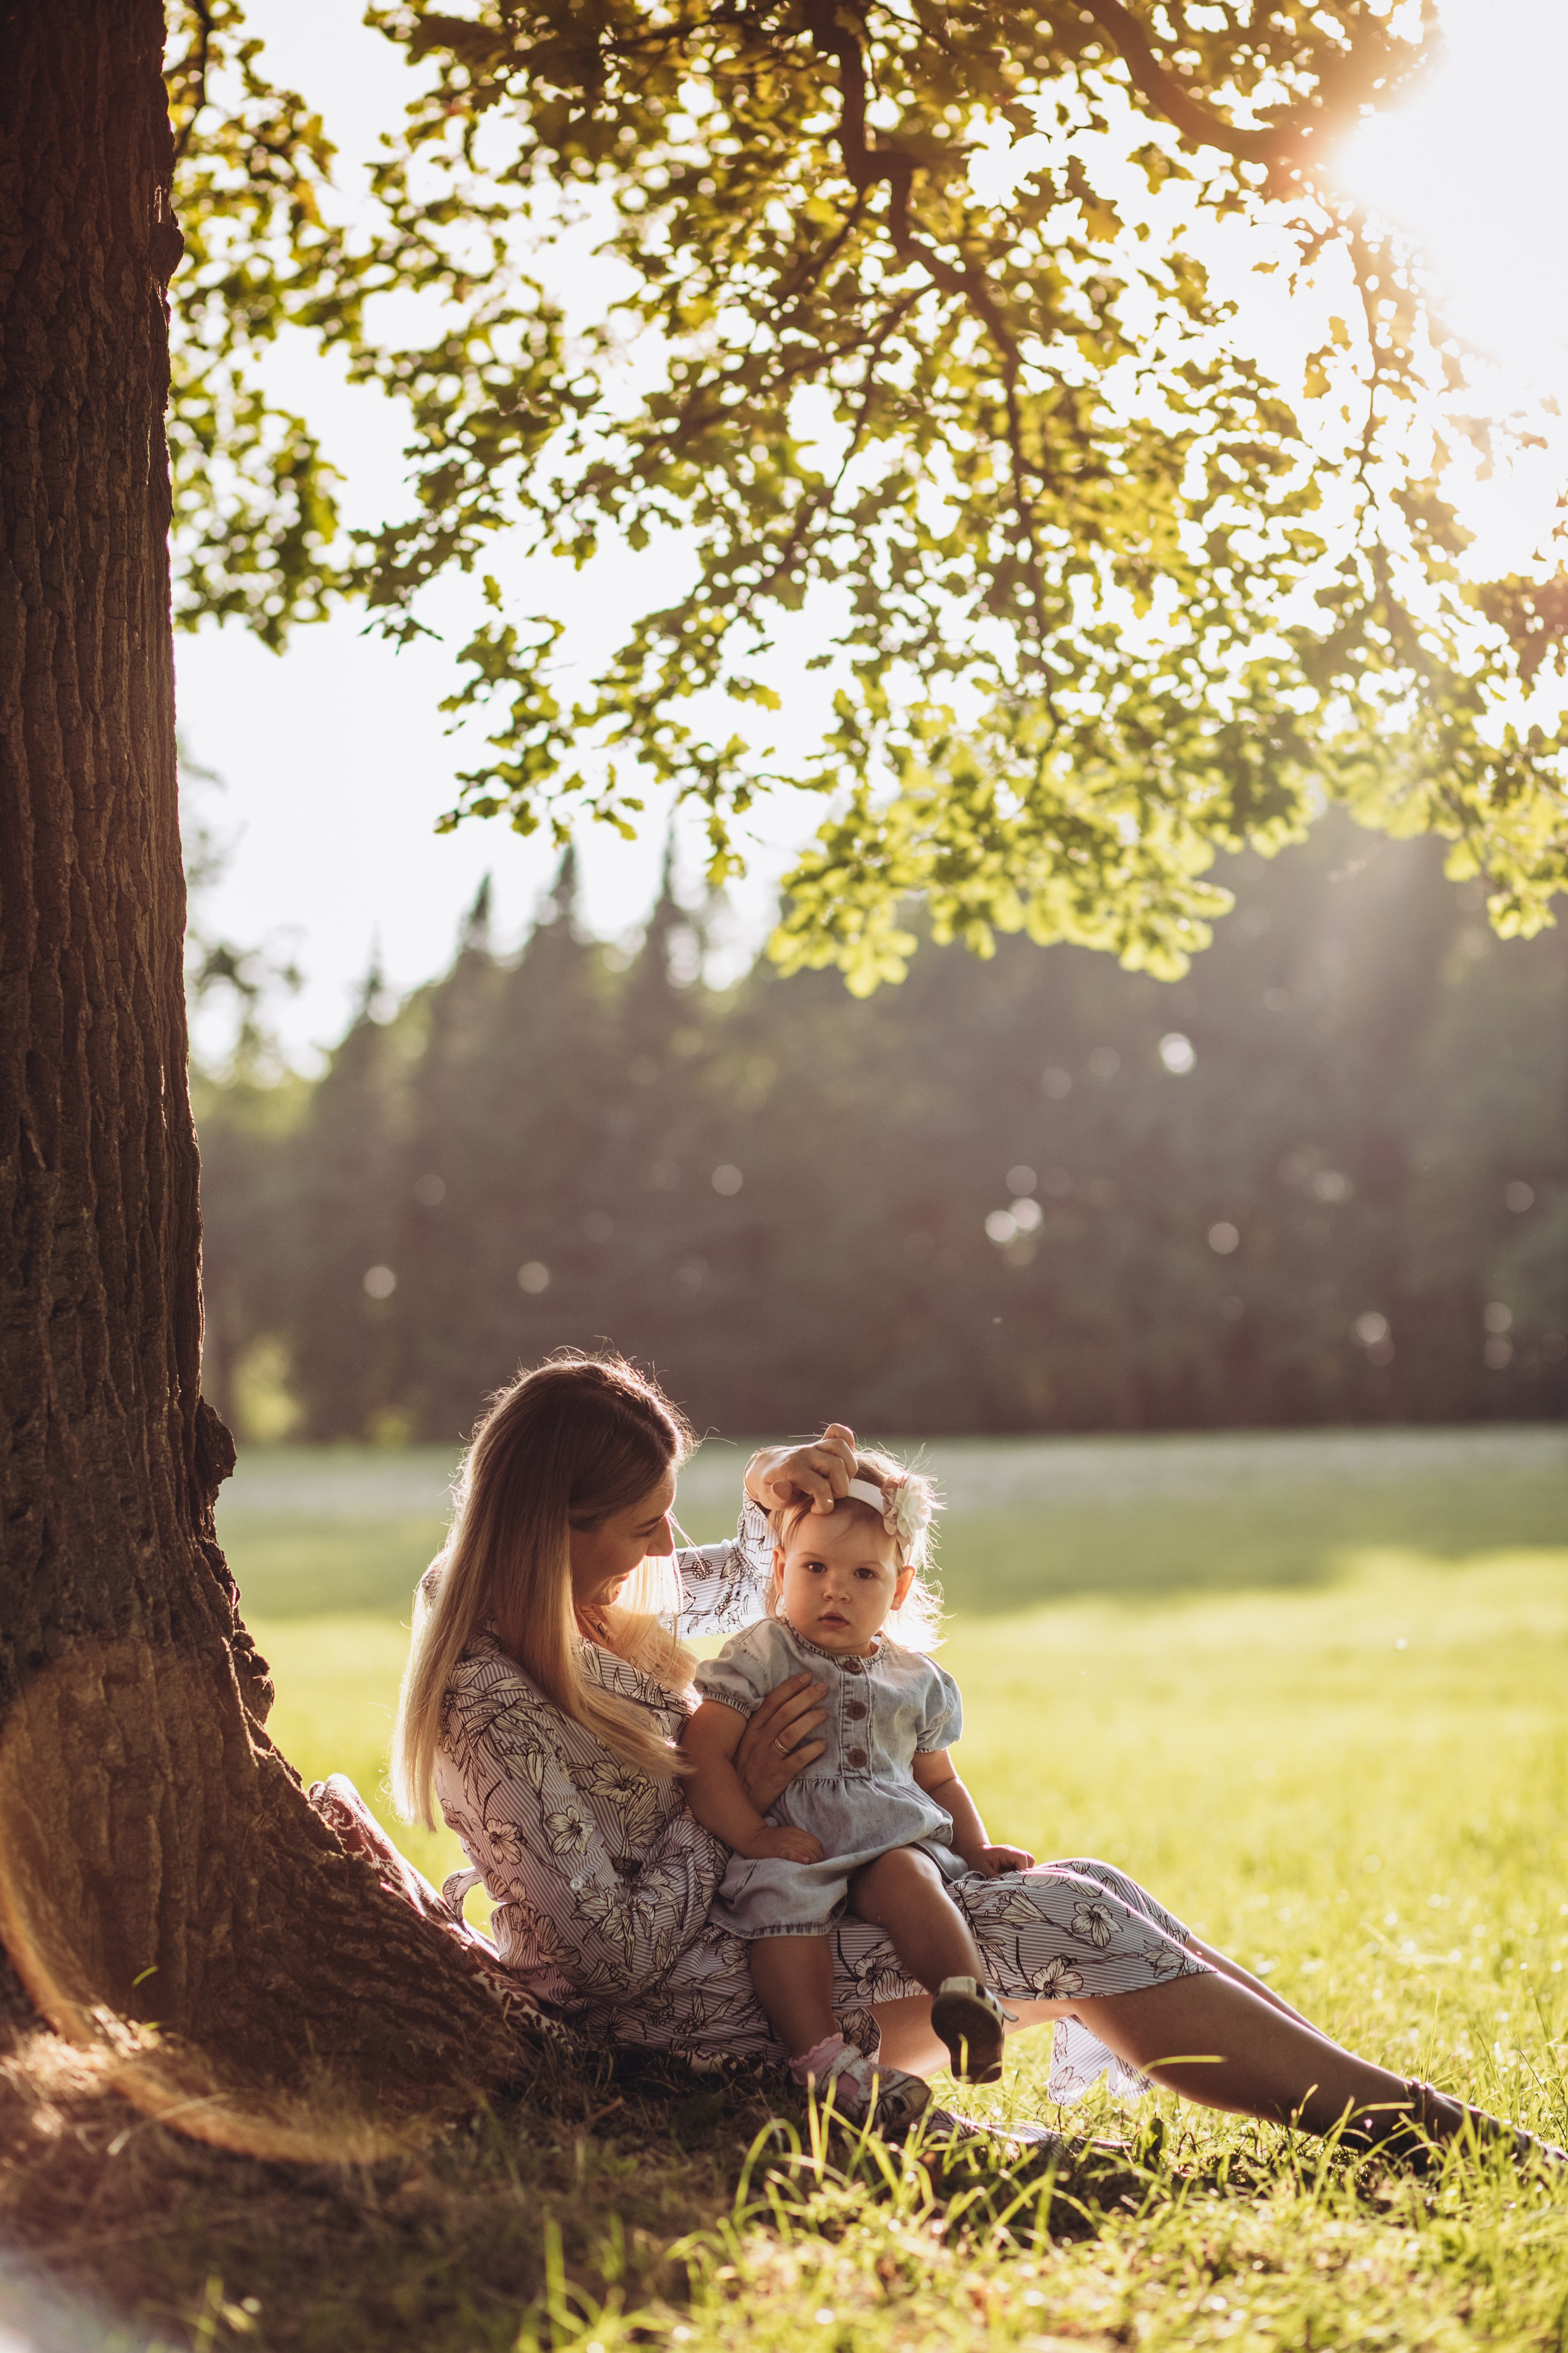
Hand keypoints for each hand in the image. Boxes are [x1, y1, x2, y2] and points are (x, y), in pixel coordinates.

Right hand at [734, 1673, 828, 1810]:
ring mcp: (768, 1758)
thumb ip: (763, 1725)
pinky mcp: (777, 1776)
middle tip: (822, 1688)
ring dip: (810, 1720)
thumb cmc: (745, 1768)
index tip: (806, 1677)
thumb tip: (786, 1705)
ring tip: (824, 1712)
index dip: (790, 1687)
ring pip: (791, 1733)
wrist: (738, 1800)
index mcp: (752, 1729)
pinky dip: (812, 1750)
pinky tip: (823, 1744)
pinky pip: (797, 1760)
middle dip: (805, 1697)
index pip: (772, 1702)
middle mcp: (759, 1740)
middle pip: (785, 1713)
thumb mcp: (748, 1743)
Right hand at [742, 1825, 824, 1863]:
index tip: (822, 1861)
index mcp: (797, 1832)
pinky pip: (790, 1853)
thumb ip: (800, 1841)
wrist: (754, 1837)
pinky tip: (805, 1861)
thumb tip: (814, 1853)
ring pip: (804, 1850)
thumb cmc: (772, 1839)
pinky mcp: (777, 1850)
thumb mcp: (788, 1836)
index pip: (815, 1842)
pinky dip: (799, 1857)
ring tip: (816, 1868)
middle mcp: (792, 1836)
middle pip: (812, 1847)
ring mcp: (785, 1842)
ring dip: (813, 1860)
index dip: (821, 1852)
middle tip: (820, 1868)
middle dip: (819, 1858)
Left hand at [746, 1423, 856, 1516]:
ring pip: (841, 1446)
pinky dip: (848, 1441)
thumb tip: (781, 1487)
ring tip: (839, 1482)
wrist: (766, 1466)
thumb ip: (776, 1497)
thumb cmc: (769, 1487)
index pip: (821, 1487)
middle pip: (837, 1465)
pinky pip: (839, 1432)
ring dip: (849, 1467)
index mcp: (792, 1469)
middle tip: (831, 1496)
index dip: (825, 1505)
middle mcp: (804, 1454)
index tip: (816, 1509)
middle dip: (841, 1487)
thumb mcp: (768, 1498)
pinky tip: (844, 1460)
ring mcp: (813, 1446)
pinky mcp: (820, 1442)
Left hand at [964, 1843, 1035, 1879]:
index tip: (1016, 1882)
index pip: (1022, 1858)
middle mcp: (1013, 1852)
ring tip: (1014, 1882)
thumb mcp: (985, 1872)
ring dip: (1024, 1875)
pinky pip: (1025, 1868)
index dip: (1022, 1870)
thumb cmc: (978, 1863)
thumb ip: (999, 1879)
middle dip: (1025, 1874)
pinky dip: (1022, 1876)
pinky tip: (1013, 1881)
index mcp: (1006, 1852)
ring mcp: (1016, 1857)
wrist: (975, 1855)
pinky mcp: (1016, 1862)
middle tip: (1015, 1883)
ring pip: (1030, 1865)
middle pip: (1030, 1860)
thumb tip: (1011, 1887)